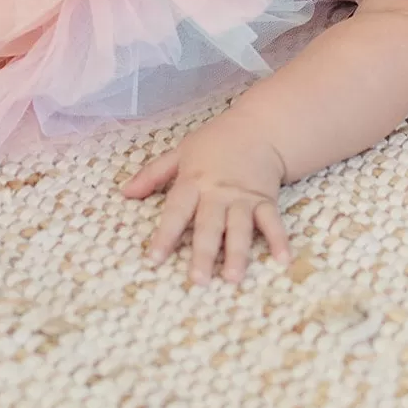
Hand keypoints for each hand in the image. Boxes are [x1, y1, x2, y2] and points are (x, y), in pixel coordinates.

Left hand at [121, 116, 292, 285]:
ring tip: (233, 278)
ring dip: (237, 253)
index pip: (176, 211)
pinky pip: (272, 222)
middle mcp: (218, 193)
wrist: (258, 127)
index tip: (155, 259)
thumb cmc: (215, 142)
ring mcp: (243, 198)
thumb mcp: (180, 152)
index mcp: (194, 181)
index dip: (165, 234)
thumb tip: (125, 193)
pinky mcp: (265, 200)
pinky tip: (282, 260)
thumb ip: (153, 174)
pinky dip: (278, 239)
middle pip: (209, 225)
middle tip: (198, 280)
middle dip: (203, 253)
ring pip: (239, 228)